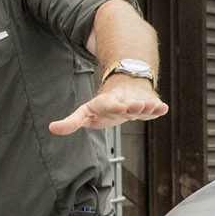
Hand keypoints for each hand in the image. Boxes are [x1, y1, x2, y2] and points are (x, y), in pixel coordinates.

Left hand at [49, 74, 167, 134]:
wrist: (126, 87)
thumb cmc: (103, 106)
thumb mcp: (85, 113)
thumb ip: (70, 122)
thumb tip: (52, 128)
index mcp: (106, 104)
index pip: (108, 105)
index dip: (113, 107)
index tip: (118, 108)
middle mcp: (123, 103)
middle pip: (127, 105)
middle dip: (131, 106)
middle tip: (134, 106)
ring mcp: (136, 104)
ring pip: (142, 105)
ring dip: (146, 107)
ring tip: (150, 107)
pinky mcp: (147, 106)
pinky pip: (154, 108)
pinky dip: (158, 108)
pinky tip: (163, 109)